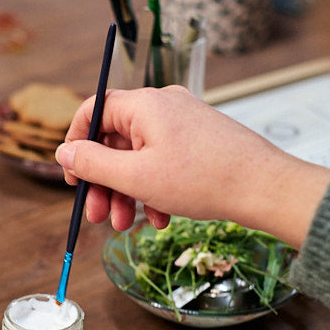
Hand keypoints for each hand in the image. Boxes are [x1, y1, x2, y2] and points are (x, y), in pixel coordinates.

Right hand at [54, 85, 329, 248]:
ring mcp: (184, 123)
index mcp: (144, 104)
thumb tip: (63, 152)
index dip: (76, 143)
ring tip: (126, 224)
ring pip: (139, 156)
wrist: (265, 189)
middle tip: (96, 214)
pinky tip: (161, 218)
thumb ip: (93, 164)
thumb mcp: (136, 177)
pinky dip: (155, 189)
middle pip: (115, 139)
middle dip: (103, 181)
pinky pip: (164, 162)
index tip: (71, 175)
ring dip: (127, 192)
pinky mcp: (200, 142)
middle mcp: (163, 107)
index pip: (94, 109)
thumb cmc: (204, 179)